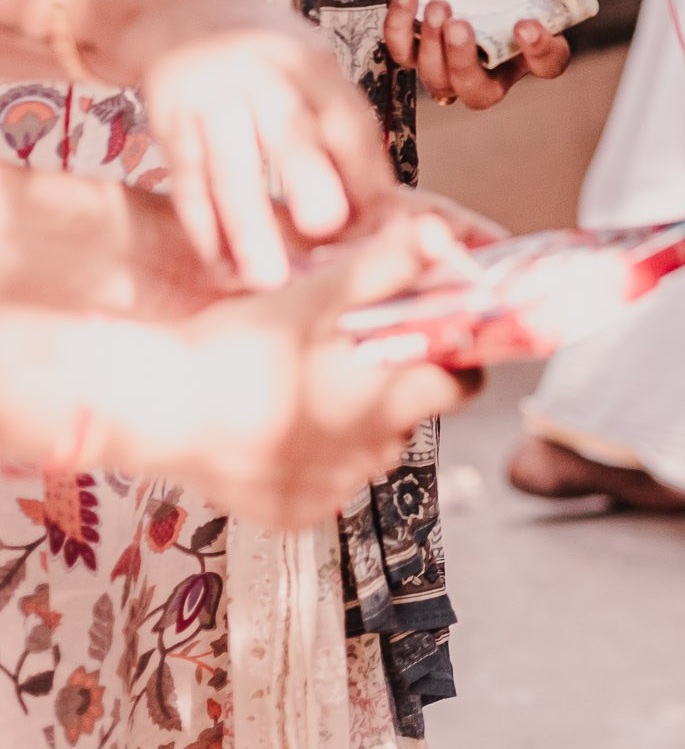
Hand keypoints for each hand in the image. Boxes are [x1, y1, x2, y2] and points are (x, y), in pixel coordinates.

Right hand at [86, 0, 394, 291]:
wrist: (178, 9)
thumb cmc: (262, 55)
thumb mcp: (308, 68)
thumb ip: (339, 126)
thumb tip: (380, 209)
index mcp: (312, 63)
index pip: (347, 120)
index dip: (367, 173)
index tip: (384, 225)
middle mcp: (262, 74)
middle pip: (288, 131)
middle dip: (310, 181)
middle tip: (328, 231)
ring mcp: (211, 96)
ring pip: (230, 167)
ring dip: (248, 226)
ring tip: (268, 279)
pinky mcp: (169, 120)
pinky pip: (188, 180)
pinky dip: (203, 226)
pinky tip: (220, 265)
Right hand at [127, 206, 475, 525]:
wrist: (159, 406)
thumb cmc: (239, 347)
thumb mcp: (318, 293)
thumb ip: (387, 264)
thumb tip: (440, 234)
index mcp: (391, 400)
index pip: (462, 386)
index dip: (453, 359)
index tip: (432, 340)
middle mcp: (372, 455)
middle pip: (411, 418)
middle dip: (393, 389)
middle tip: (351, 357)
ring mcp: (332, 490)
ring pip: (364, 453)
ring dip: (351, 425)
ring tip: (302, 387)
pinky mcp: (292, 514)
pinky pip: (319, 485)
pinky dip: (308, 459)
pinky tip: (273, 426)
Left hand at [386, 0, 612, 110]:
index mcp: (532, 50)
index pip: (546, 66)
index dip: (539, 52)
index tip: (526, 24)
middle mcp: (491, 69)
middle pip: (480, 94)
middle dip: (465, 64)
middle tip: (461, 25)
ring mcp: (449, 64)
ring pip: (438, 80)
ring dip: (434, 47)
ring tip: (438, 5)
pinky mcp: (415, 49)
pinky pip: (402, 54)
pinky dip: (399, 29)